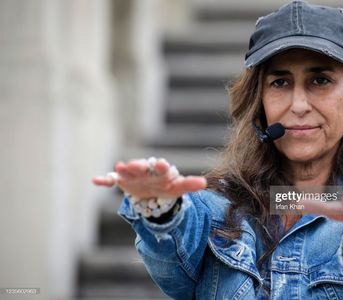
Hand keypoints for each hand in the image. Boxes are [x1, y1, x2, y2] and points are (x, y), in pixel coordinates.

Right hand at [92, 158, 206, 199]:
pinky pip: (112, 179)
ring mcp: (133, 175)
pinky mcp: (122, 181)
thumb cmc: (166, 186)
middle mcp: (146, 170)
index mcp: (160, 171)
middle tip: (135, 165)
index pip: (162, 167)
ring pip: (127, 171)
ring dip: (123, 169)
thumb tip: (205, 183)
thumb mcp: (177, 188)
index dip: (161, 167)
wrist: (151, 191)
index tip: (161, 165)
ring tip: (119, 168)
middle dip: (138, 166)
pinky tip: (96, 181)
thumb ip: (189, 185)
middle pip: (142, 167)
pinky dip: (105, 179)